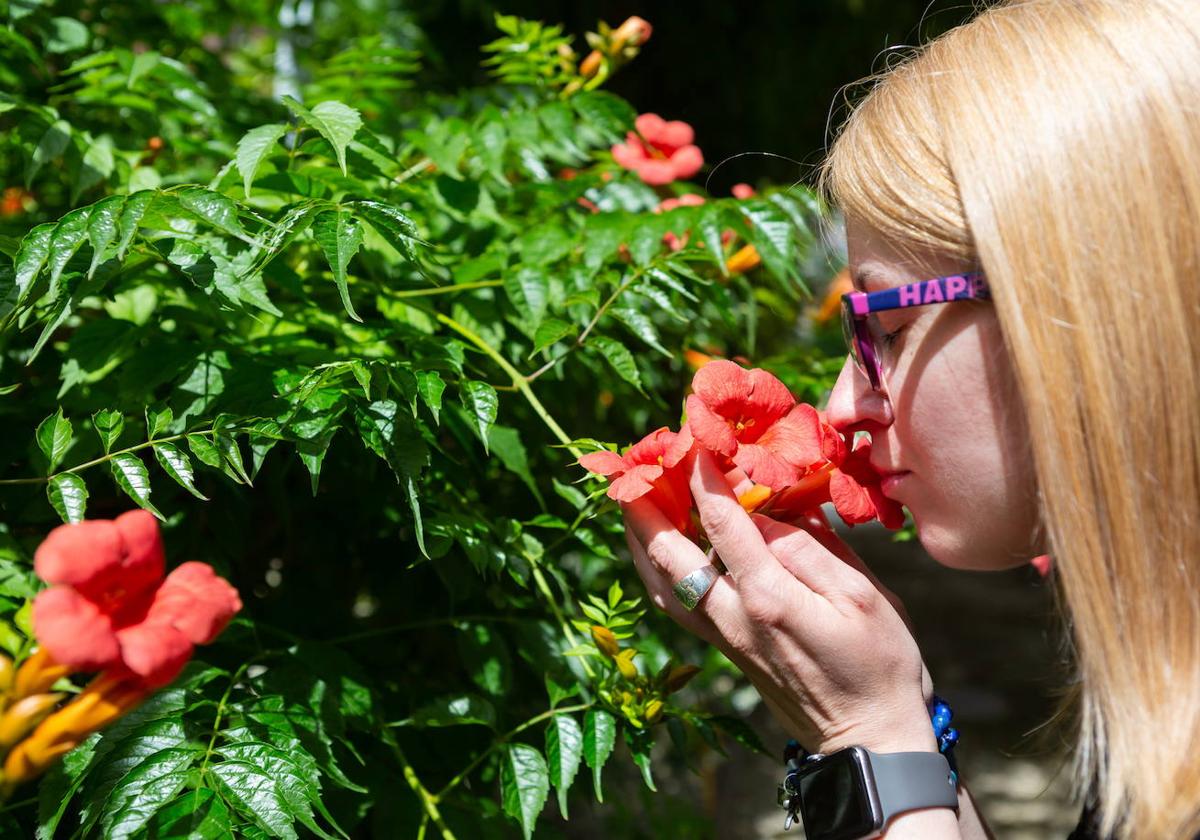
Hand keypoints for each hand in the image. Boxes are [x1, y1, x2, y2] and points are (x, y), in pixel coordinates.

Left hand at [621, 447, 935, 753]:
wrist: (869, 740)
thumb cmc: (880, 663)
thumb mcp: (863, 596)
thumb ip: (810, 548)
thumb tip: (764, 512)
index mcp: (768, 597)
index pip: (720, 522)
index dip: (700, 475)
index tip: (689, 436)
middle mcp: (732, 617)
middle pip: (668, 553)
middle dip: (644, 504)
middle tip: (631, 464)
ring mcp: (723, 637)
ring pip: (659, 582)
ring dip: (638, 537)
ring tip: (629, 499)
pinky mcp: (724, 649)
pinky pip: (673, 603)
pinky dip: (655, 568)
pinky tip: (655, 548)